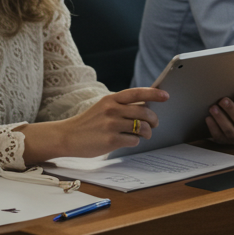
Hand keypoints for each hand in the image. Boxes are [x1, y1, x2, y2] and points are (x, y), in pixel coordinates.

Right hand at [21, 87, 169, 161]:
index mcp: (111, 99)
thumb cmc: (89, 122)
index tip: (166, 96)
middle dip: (154, 119)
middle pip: (144, 112)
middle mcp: (112, 109)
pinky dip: (135, 141)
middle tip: (155, 124)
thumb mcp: (103, 107)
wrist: (67, 136)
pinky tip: (128, 141)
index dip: (154, 94)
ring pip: (142, 127)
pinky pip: (134, 140)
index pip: (137, 93)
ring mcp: (111, 125)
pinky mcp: (111, 140)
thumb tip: (147, 106)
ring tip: (145, 134)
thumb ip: (122, 106)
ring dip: (147, 132)